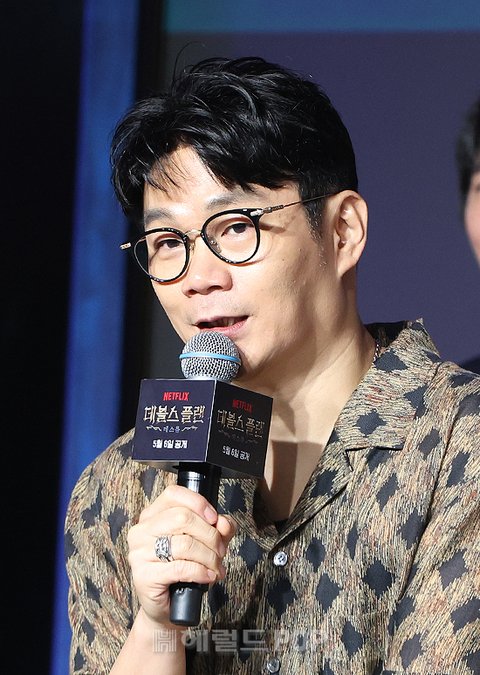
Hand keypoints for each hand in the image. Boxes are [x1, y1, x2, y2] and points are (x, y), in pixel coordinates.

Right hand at [127, 484, 236, 627]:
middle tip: (221, 551)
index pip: (173, 493)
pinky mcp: (143, 576)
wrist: (167, 607)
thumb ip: (218, 528)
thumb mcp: (205, 543)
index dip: (198, 503)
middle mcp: (141, 530)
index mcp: (152, 515)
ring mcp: (139, 553)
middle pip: (183, 518)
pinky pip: (180, 568)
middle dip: (210, 535)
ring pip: (184, 544)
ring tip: (216, 567)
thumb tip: (224, 522)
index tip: (214, 519)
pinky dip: (201, 572)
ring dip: (209, 557)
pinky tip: (208, 576)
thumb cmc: (183, 571)